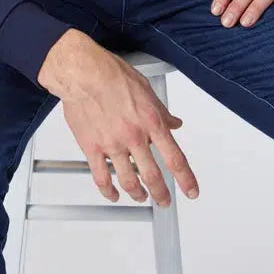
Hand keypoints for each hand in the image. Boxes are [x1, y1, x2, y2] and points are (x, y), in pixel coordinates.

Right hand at [51, 43, 199, 206]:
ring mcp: (112, 145)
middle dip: (162, 194)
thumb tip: (174, 122)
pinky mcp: (92, 148)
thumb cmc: (111, 74)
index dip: (186, 180)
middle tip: (164, 201)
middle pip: (153, 177)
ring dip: (138, 194)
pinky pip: (101, 178)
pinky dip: (109, 191)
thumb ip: (162, 110)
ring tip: (141, 197)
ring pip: (129, 182)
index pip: (175, 159)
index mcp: (151, 122)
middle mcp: (134, 136)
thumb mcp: (145, 88)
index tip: (191, 190)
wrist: (82, 72)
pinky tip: (113, 194)